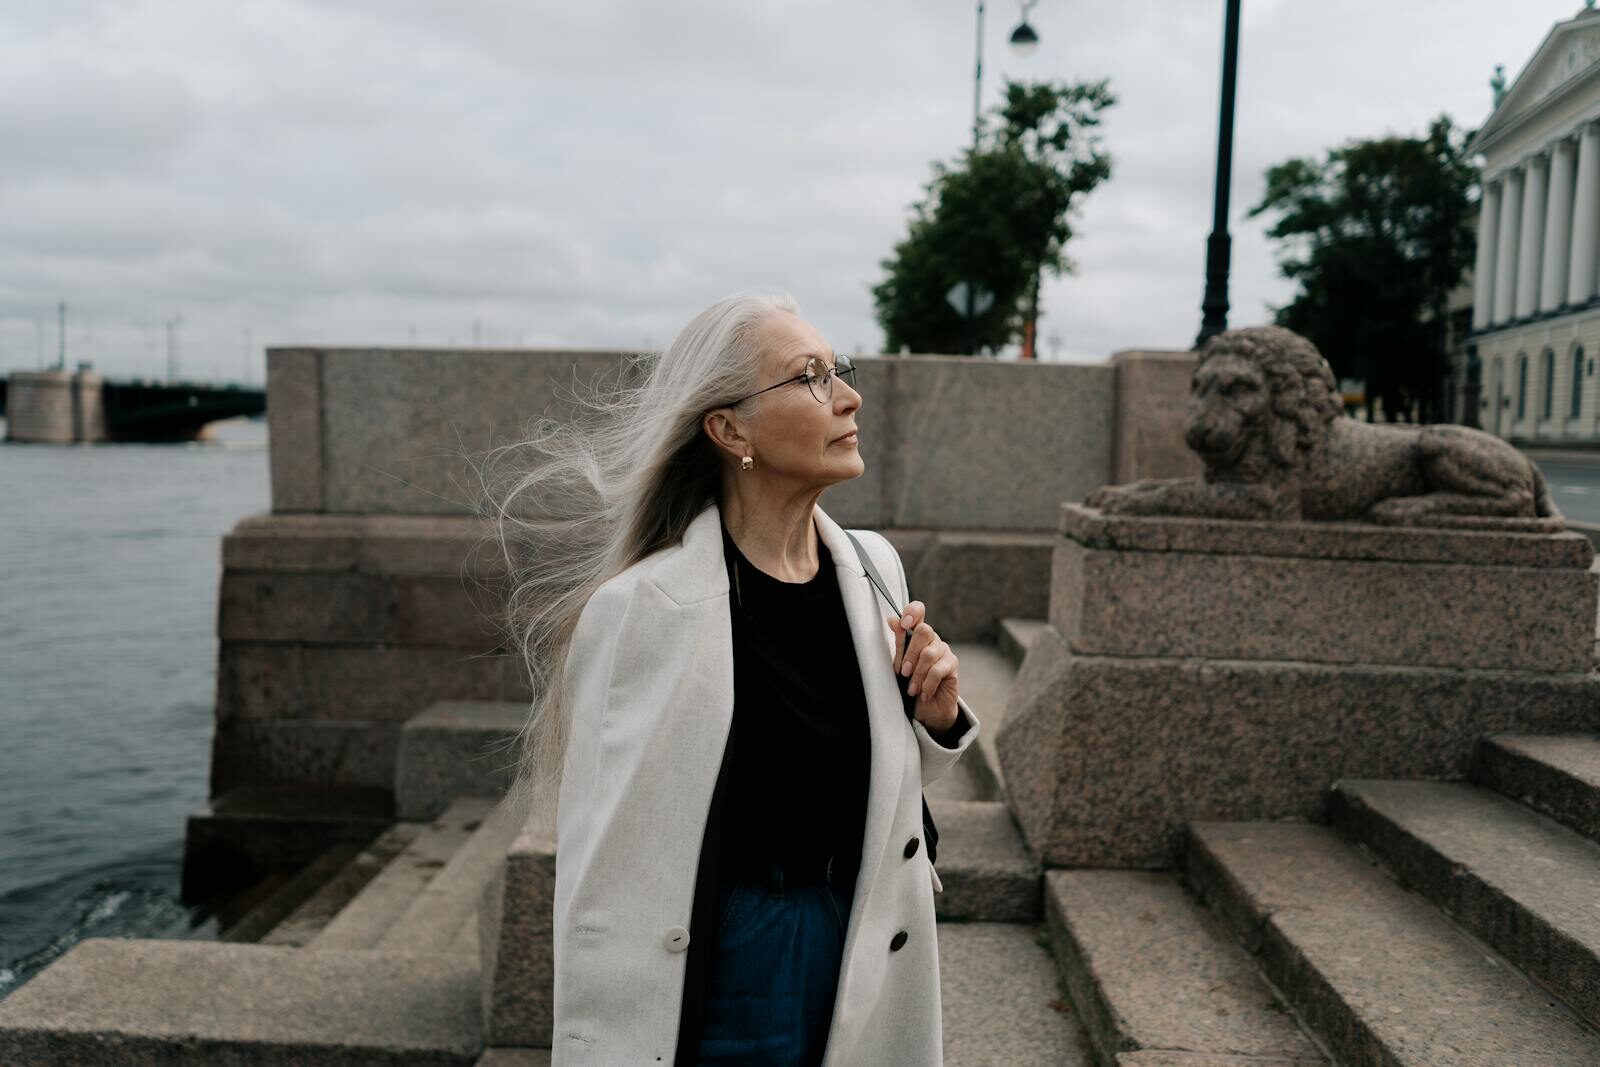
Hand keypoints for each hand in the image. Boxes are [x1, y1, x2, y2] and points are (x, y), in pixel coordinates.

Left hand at [887, 600, 959, 733]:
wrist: (928, 709)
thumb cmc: (911, 684)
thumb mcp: (900, 664)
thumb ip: (899, 643)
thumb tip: (892, 620)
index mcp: (916, 634)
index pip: (918, 610)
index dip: (912, 612)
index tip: (904, 624)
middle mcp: (932, 638)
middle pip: (923, 631)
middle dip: (910, 653)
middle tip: (904, 672)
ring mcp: (944, 650)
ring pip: (929, 653)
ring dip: (917, 674)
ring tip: (911, 690)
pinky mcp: (952, 664)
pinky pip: (937, 670)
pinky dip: (927, 684)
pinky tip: (923, 694)